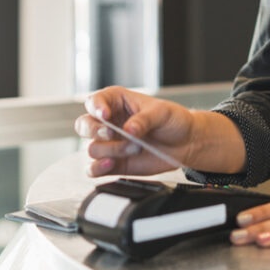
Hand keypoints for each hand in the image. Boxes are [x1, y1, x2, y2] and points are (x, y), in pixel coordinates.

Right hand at [75, 86, 196, 177]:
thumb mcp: (162, 112)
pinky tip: (112, 163)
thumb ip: (144, 119)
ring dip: (112, 150)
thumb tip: (128, 130)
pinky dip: (98, 168)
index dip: (96, 107)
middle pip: (84, 124)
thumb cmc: (172, 121)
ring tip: (134, 148)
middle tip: (112, 133)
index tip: (105, 114)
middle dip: (94, 130)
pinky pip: (92, 168)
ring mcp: (110, 144)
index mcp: (117, 102)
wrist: (185, 143)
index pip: (95, 101)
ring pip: (92, 148)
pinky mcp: (112, 163)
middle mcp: (109, 123)